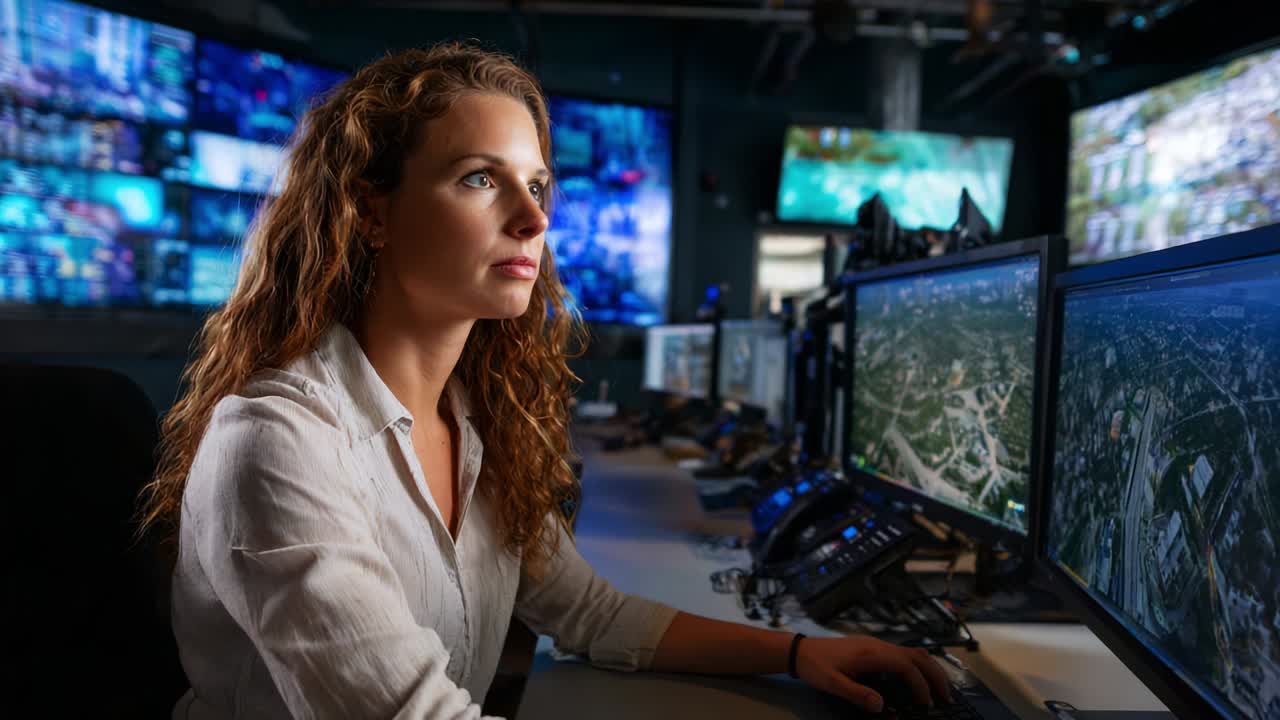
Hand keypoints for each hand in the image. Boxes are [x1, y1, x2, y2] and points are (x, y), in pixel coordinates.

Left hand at [794, 635, 952, 712]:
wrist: (801, 650)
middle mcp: (878, 646)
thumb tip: (881, 706)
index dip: (921, 686)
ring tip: (940, 691)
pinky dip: (918, 666)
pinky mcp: (874, 648)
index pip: (907, 667)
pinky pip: (904, 654)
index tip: (926, 705)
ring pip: (913, 652)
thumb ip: (857, 694)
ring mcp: (877, 645)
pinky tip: (920, 680)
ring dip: (930, 670)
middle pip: (918, 656)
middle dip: (936, 676)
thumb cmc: (815, 665)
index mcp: (871, 653)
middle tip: (947, 698)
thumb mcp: (832, 683)